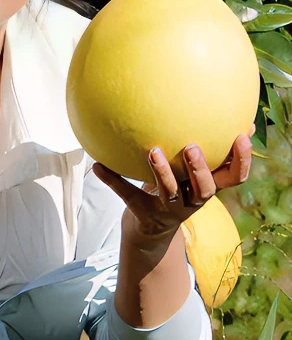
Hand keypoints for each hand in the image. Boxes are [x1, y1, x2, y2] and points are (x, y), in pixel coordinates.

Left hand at [92, 126, 254, 239]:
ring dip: (162, 172)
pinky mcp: (146, 216)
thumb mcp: (186, 172)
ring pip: (170, 193)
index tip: (242, 134)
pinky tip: (98, 166)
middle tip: (191, 147)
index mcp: (206, 187)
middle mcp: (193, 201)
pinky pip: (128, 196)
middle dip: (201, 169)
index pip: (234, 177)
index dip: (242, 159)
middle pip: (206, 189)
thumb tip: (196, 109)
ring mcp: (170, 210)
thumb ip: (194, 149)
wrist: (150, 230)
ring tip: (153, 151)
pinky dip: (113, 180)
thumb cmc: (173, 189)